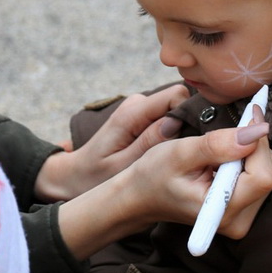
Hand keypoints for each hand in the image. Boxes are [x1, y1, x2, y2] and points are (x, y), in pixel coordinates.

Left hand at [34, 84, 188, 201]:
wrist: (75, 176)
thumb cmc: (96, 177)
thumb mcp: (123, 167)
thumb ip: (149, 143)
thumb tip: (176, 121)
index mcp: (131, 113)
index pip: (176, 95)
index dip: (191, 115)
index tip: (196, 141)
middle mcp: (136, 104)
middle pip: (179, 101)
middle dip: (188, 125)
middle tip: (185, 154)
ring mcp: (138, 108)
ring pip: (176, 110)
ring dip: (180, 133)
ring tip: (171, 158)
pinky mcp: (141, 116)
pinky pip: (167, 117)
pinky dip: (172, 134)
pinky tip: (164, 155)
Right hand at [57, 116, 271, 258]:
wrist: (141, 196)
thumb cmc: (154, 174)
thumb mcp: (180, 153)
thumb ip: (217, 144)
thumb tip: (256, 131)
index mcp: (222, 212)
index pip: (263, 175)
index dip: (260, 142)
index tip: (251, 113)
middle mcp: (238, 221)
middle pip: (270, 173)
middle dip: (254, 146)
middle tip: (225, 134)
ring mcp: (243, 219)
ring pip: (269, 172)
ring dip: (250, 152)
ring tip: (217, 152)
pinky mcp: (244, 210)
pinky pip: (261, 176)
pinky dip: (248, 160)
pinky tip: (224, 159)